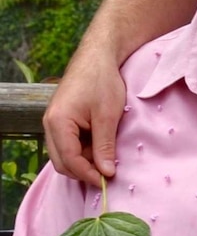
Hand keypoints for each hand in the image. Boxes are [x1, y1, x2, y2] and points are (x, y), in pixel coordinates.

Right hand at [42, 51, 125, 187]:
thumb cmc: (103, 80)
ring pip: (64, 153)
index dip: (87, 174)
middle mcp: (50, 125)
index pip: (69, 160)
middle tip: (107, 173)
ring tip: (106, 158)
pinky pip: (68, 142)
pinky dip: (82, 148)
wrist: (98, 54)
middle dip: (83, 170)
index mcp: (58, 123)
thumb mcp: (108, 114)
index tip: (107, 180)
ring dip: (84, 160)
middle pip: (62, 161)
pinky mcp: (61, 119)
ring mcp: (54, 122)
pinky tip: (100, 146)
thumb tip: (106, 172)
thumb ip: (105, 145)